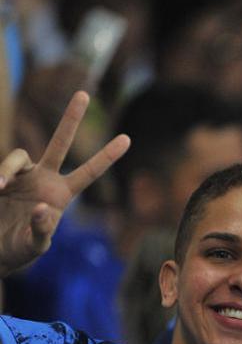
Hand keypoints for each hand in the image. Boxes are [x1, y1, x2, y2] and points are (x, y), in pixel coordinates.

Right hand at [0, 91, 128, 275]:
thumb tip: (43, 208)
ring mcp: (20, 175)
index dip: (106, 156)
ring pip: (18, 155)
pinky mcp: (1, 178)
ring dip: (7, 168)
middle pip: (60, 143)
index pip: (88, 172)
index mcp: (60, 195)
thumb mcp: (35, 245)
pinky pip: (2, 169)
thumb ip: (42, 229)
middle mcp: (43, 179)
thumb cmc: (18, 250)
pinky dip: (0, 175)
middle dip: (71, 119)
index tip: (127, 139)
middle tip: (84, 94)